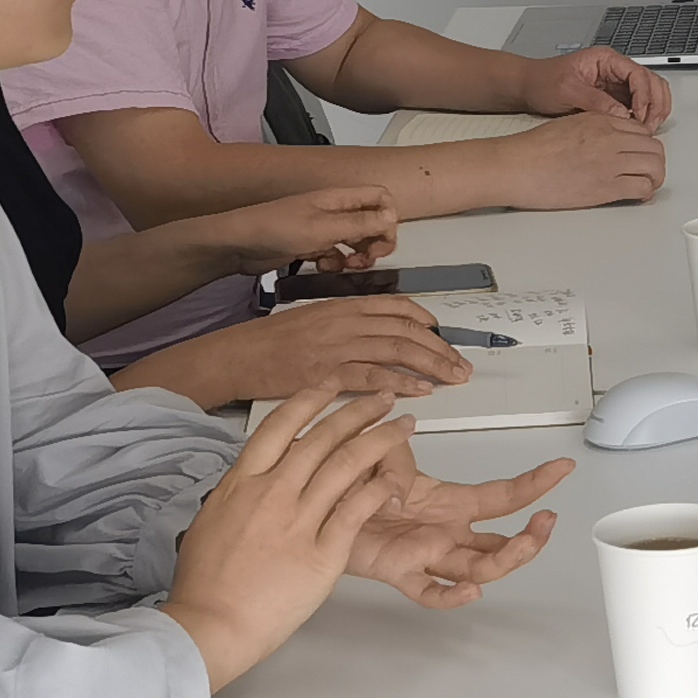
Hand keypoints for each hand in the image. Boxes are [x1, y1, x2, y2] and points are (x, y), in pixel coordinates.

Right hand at [151, 298, 470, 407]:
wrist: (235, 356)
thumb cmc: (269, 343)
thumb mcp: (312, 321)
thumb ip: (344, 324)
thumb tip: (376, 335)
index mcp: (341, 306)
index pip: (396, 307)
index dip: (426, 321)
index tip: (443, 334)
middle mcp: (344, 321)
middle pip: (405, 330)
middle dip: (440, 347)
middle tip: (462, 365)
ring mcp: (336, 346)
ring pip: (396, 350)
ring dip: (431, 364)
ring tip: (454, 378)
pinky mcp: (326, 372)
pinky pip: (372, 376)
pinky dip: (400, 382)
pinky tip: (420, 391)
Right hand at [163, 392, 414, 686]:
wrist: (213, 623)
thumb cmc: (207, 583)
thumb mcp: (211, 522)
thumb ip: (236, 495)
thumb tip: (248, 480)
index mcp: (242, 482)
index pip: (279, 426)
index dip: (310, 400)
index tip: (331, 385)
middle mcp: (272, 492)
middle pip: (322, 437)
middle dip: (358, 411)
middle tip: (382, 399)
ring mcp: (299, 520)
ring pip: (347, 463)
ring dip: (381, 439)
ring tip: (402, 426)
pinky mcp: (323, 551)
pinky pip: (358, 509)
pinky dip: (379, 488)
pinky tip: (396, 480)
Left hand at [201, 182, 404, 277]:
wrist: (238, 244)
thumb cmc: (273, 228)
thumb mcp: (324, 229)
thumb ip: (360, 224)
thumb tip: (391, 219)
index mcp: (339, 199)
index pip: (380, 198)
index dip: (388, 218)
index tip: (382, 239)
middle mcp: (334, 211)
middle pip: (371, 221)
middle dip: (375, 242)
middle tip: (368, 258)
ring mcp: (322, 228)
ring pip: (355, 241)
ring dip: (357, 256)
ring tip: (347, 266)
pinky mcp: (311, 245)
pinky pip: (336, 255)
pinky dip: (336, 263)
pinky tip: (323, 267)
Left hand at [349, 451, 576, 607]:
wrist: (318, 502)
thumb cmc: (352, 477)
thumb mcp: (382, 450)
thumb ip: (395, 460)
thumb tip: (400, 488)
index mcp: (449, 502)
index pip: (502, 496)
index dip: (534, 482)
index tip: (562, 468)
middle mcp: (447, 532)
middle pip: (501, 543)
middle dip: (531, 536)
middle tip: (547, 521)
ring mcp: (428, 554)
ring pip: (478, 569)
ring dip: (506, 559)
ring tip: (524, 545)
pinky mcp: (400, 572)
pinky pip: (430, 592)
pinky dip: (451, 598)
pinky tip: (473, 593)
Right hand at [496, 110, 668, 209]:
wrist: (517, 166)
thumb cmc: (533, 149)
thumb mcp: (569, 125)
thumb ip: (594, 129)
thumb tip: (608, 140)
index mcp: (601, 121)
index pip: (641, 129)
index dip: (643, 144)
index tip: (639, 153)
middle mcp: (610, 139)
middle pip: (654, 147)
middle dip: (654, 160)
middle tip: (648, 170)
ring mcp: (610, 162)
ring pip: (655, 167)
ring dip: (654, 177)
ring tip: (645, 184)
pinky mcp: (606, 187)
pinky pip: (642, 188)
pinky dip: (645, 192)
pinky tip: (637, 195)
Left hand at [526, 42, 672, 129]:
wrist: (529, 87)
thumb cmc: (543, 81)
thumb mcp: (568, 90)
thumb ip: (596, 101)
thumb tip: (623, 115)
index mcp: (607, 60)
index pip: (639, 74)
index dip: (645, 96)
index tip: (640, 115)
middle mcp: (615, 70)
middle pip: (652, 82)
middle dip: (656, 104)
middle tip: (650, 126)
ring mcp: (616, 85)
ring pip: (650, 94)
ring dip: (653, 111)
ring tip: (647, 130)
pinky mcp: (613, 99)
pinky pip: (638, 106)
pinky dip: (643, 118)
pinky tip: (638, 130)